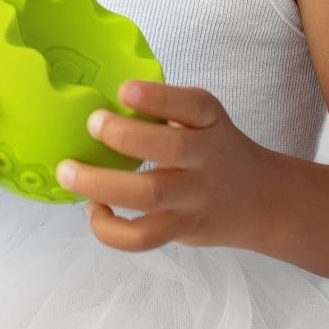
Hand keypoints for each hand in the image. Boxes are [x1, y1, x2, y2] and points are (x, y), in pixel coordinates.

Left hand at [55, 79, 274, 253]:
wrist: (259, 200)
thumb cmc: (215, 149)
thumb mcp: (204, 121)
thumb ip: (166, 111)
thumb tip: (99, 101)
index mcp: (210, 122)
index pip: (192, 105)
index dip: (158, 98)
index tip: (124, 90)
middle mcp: (206, 158)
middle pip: (170, 149)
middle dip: (124, 136)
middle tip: (91, 123)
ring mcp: (194, 197)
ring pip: (149, 196)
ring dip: (101, 184)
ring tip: (68, 172)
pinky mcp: (181, 229)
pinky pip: (143, 238)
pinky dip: (110, 229)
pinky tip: (93, 209)